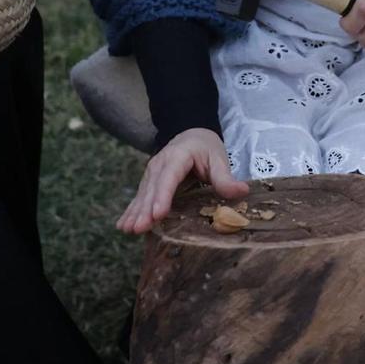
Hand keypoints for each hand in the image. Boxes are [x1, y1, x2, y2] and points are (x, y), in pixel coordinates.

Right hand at [116, 127, 247, 234]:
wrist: (191, 134)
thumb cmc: (206, 148)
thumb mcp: (218, 158)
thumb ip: (225, 177)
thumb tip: (242, 191)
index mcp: (178, 156)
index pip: (169, 177)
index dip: (162, 196)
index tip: (157, 214)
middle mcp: (160, 164)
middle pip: (152, 188)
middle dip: (144, 210)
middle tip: (139, 229)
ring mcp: (151, 173)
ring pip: (143, 194)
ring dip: (135, 212)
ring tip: (128, 230)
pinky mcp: (149, 181)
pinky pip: (139, 197)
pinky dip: (131, 210)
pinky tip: (122, 225)